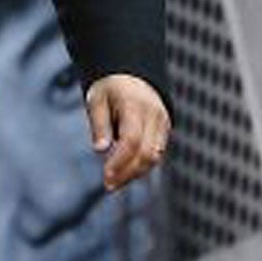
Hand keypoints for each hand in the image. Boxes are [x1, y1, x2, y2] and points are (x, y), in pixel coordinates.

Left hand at [86, 72, 170, 190]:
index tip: (105, 176)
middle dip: (128, 173)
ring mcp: (162, 122)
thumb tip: (100, 150)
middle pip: (147, 152)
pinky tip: (126, 172)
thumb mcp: (97, 99)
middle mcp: (154, 114)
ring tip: (115, 182)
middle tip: (108, 185)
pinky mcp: (164, 129)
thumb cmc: (110, 88)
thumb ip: (99, 124)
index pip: (132, 140)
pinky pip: (157, 153)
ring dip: (135, 173)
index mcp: (135, 105)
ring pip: (154, 156)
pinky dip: (142, 166)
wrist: (131, 74)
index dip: (119, 161)